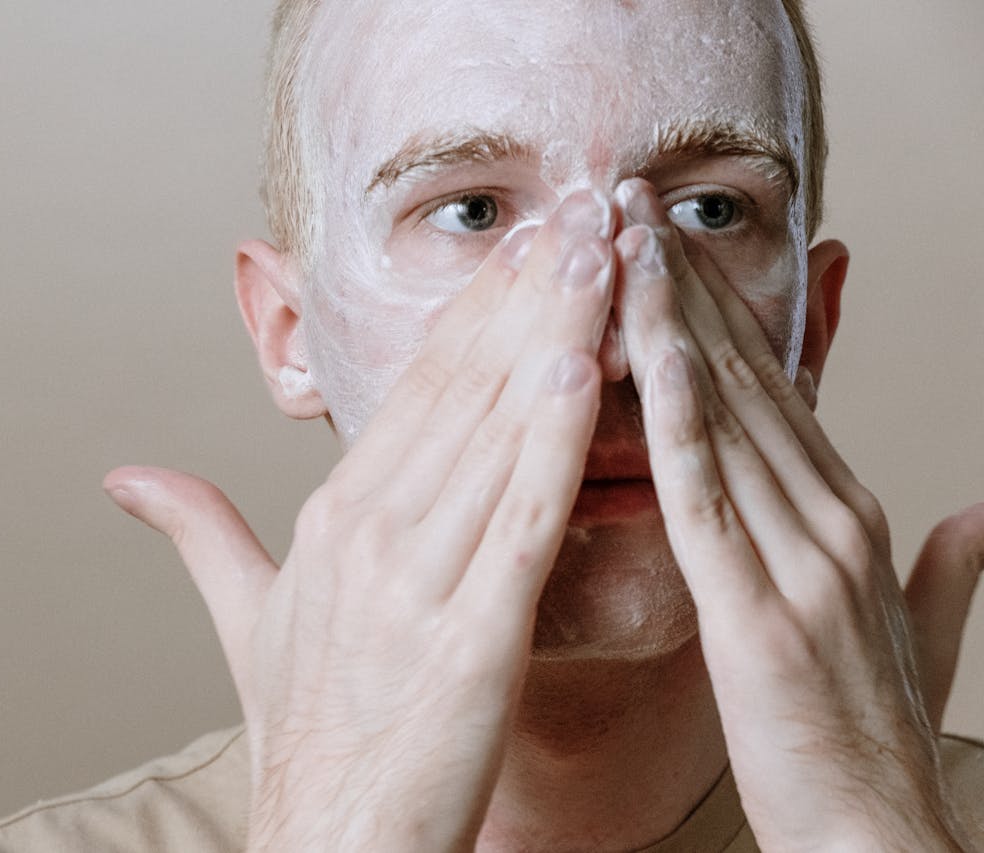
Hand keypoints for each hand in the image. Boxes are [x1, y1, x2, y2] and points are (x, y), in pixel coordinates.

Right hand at [105, 190, 616, 850]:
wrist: (332, 843)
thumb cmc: (307, 738)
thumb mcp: (245, 620)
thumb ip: (198, 532)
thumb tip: (127, 477)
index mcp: (333, 517)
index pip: (414, 387)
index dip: (473, 308)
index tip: (524, 243)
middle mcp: (369, 529)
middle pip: (459, 383)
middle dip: (525, 286)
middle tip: (580, 203)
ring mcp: (419, 577)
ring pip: (495, 426)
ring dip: (553, 325)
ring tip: (602, 244)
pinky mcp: (474, 632)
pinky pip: (522, 510)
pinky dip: (555, 427)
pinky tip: (589, 357)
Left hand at [612, 178, 979, 850]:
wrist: (879, 838)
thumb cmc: (868, 740)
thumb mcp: (915, 633)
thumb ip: (951, 572)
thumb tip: (981, 518)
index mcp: (848, 518)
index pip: (777, 389)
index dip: (721, 310)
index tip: (670, 245)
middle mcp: (830, 519)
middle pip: (747, 378)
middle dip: (685, 286)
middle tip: (632, 205)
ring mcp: (800, 560)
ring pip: (724, 418)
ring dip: (670, 324)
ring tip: (624, 243)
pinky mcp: (757, 612)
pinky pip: (709, 499)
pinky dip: (679, 423)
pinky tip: (648, 360)